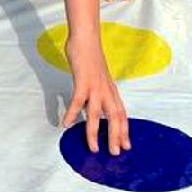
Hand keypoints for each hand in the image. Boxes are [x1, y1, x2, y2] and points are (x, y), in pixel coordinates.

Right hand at [62, 40, 130, 155]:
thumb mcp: (98, 77)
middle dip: (116, 136)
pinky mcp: (82, 81)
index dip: (124, 130)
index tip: (125, 145)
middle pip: (114, 118)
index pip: (121, 114)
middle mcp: (106, 91)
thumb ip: (98, 91)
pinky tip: (66, 124)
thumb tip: (92, 104)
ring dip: (95, 132)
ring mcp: (95, 87)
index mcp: (111, 90)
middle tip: (115, 152)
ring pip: (96, 114)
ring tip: (93, 147)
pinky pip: (77, 101)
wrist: (86, 39)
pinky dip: (72, 113)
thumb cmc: (90, 56)